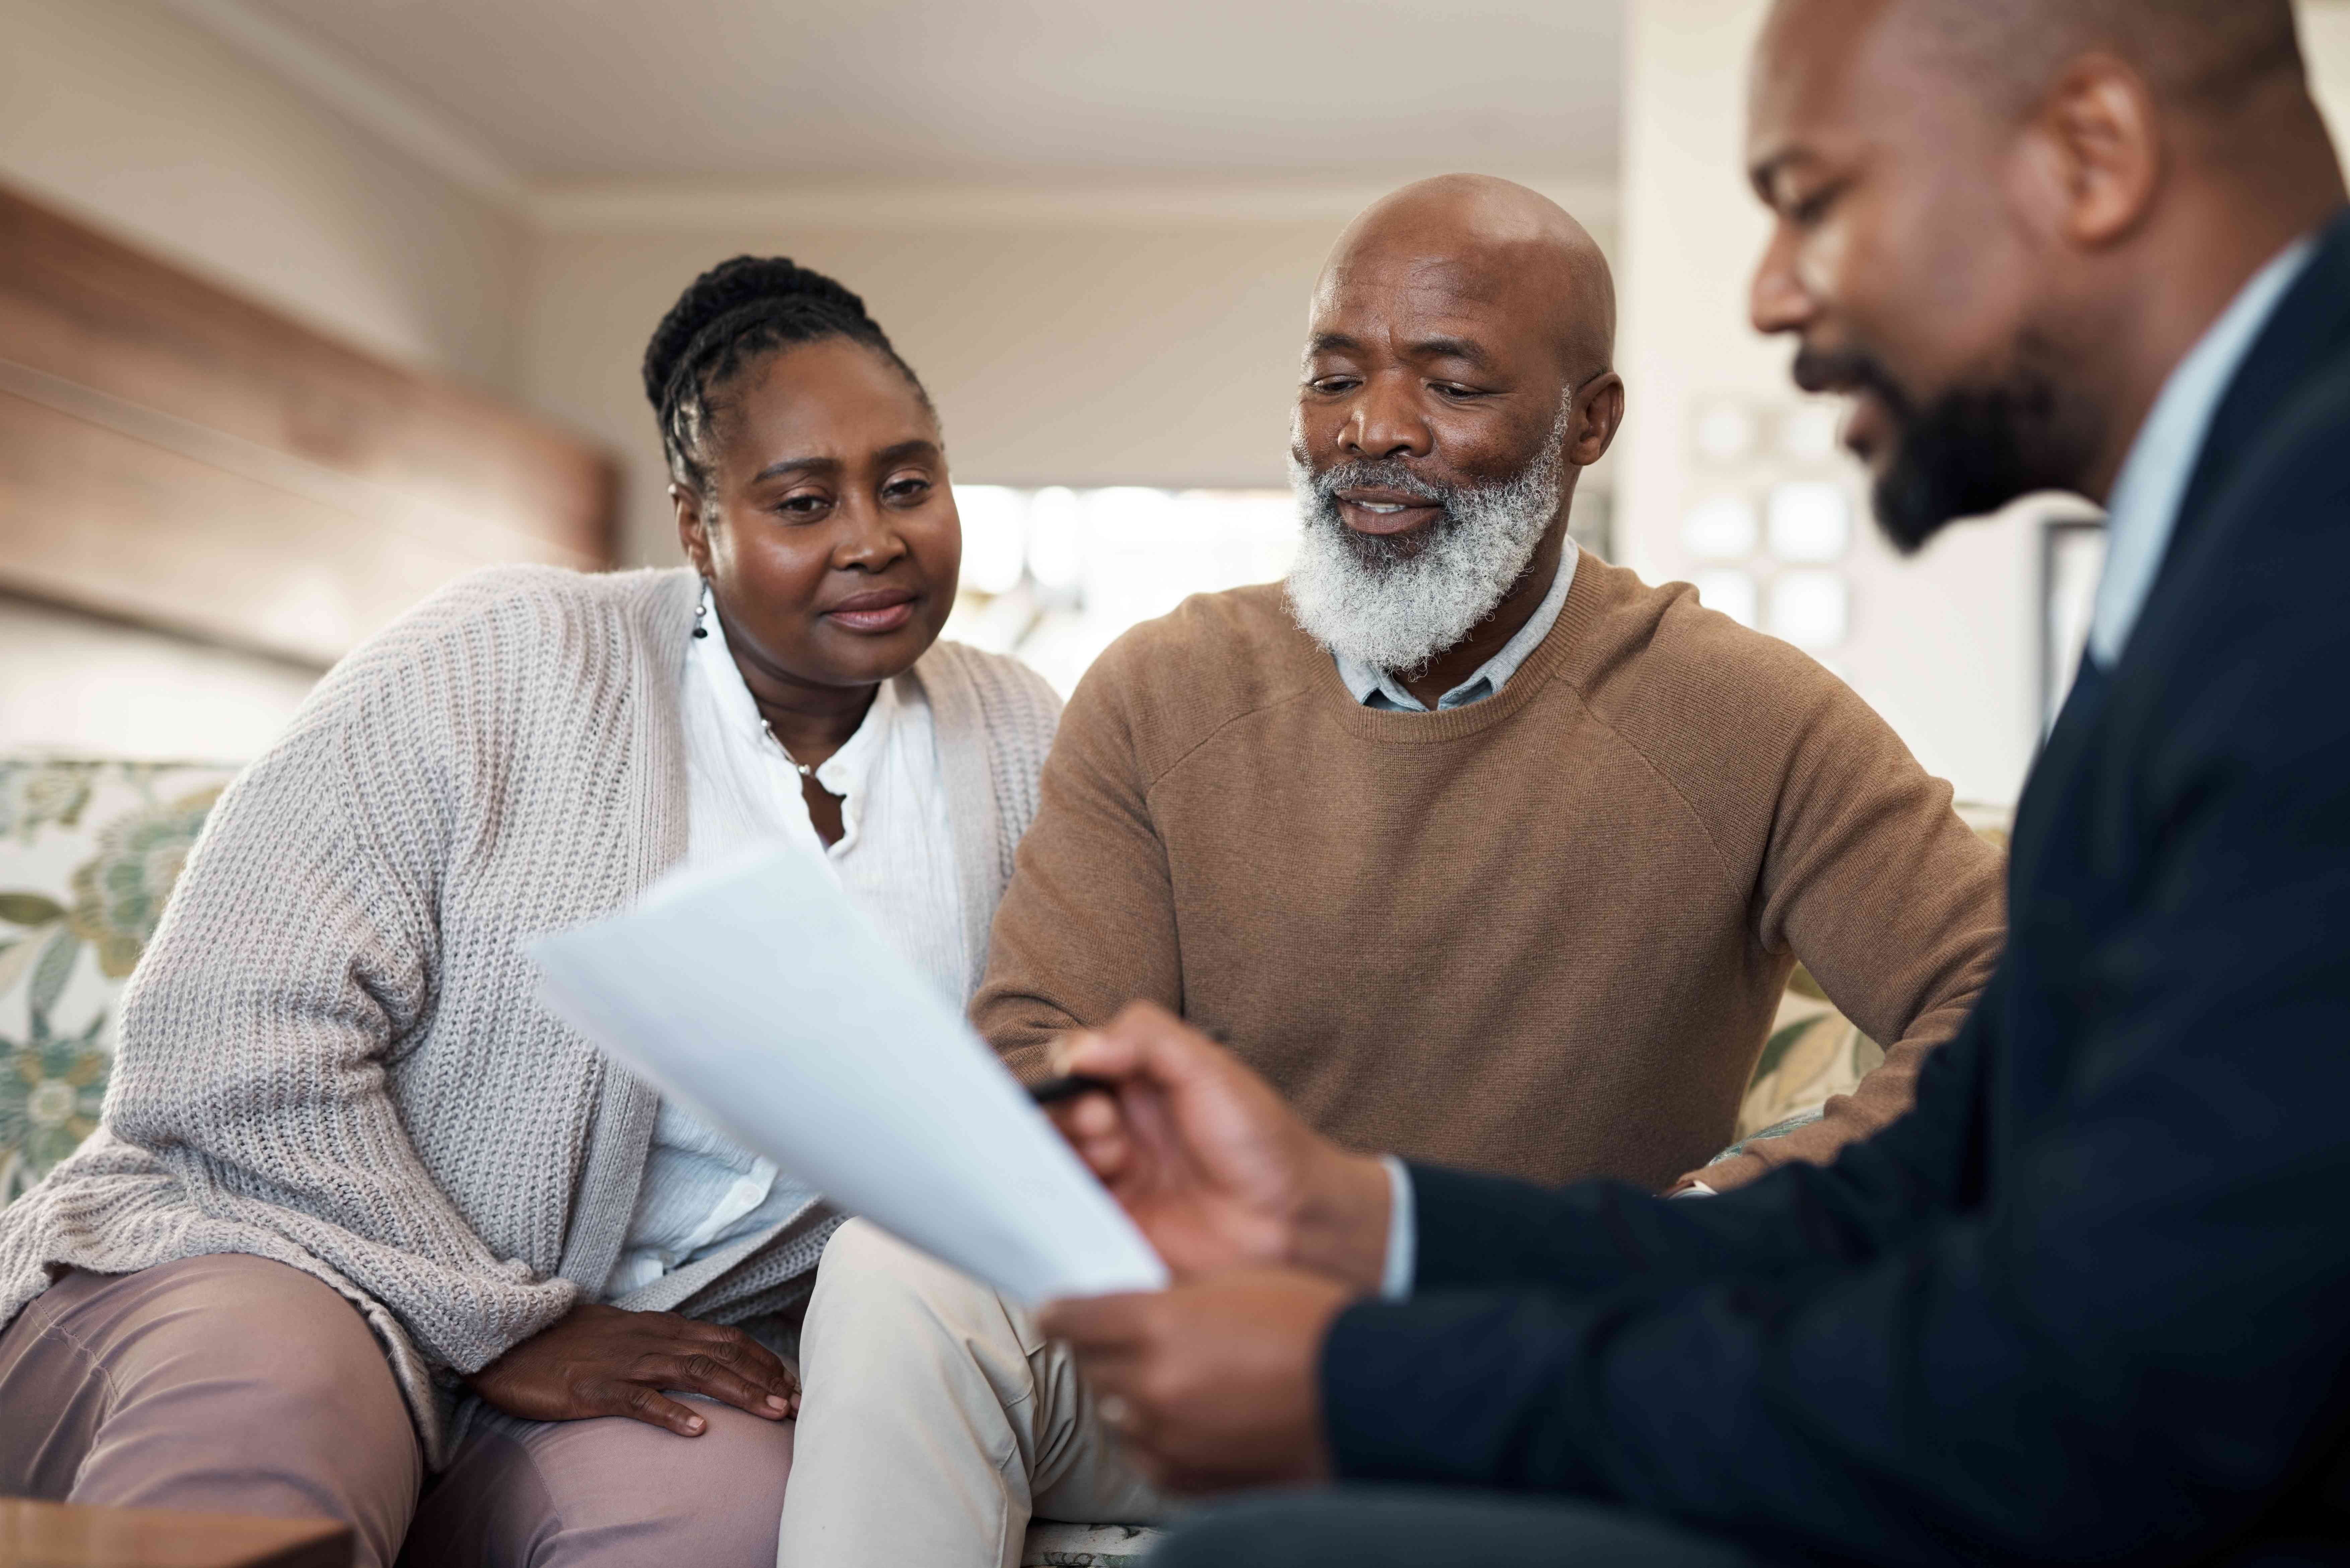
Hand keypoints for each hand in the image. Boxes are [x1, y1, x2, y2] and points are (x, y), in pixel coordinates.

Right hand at [468, 1303, 798, 1436]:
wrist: (507, 1338)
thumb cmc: (564, 1340)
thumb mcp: (621, 1335)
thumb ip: (657, 1342)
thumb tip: (692, 1354)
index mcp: (658, 1327)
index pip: (724, 1339)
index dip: (761, 1360)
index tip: (792, 1382)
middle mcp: (650, 1340)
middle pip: (720, 1355)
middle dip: (764, 1379)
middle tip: (798, 1404)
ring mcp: (623, 1363)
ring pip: (693, 1372)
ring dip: (737, 1392)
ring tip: (771, 1411)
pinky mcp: (594, 1388)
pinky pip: (639, 1401)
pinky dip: (671, 1413)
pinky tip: (697, 1430)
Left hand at [1038, 1269, 1353, 1493]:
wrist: (1364, 1393)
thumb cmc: (1310, 1327)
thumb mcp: (1235, 1280)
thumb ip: (1173, 1294)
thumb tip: (1134, 1304)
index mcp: (1159, 1325)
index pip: (1073, 1319)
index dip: (1061, 1312)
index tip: (1056, 1311)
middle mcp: (1153, 1385)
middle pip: (1087, 1365)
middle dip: (1095, 1348)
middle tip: (1113, 1338)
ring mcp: (1168, 1438)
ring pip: (1110, 1412)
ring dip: (1123, 1392)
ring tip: (1159, 1377)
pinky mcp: (1187, 1478)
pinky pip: (1141, 1456)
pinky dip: (1147, 1436)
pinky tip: (1175, 1418)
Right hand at [1045, 1002, 1392, 1288]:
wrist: (1290, 1218)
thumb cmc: (1260, 1139)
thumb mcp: (1208, 1067)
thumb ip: (1144, 1039)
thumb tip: (1076, 1049)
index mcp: (1144, 1081)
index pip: (1080, 1063)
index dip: (1073, 1069)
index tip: (1084, 1077)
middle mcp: (1126, 1125)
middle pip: (1061, 1111)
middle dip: (1073, 1114)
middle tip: (1106, 1125)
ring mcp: (1119, 1174)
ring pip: (1059, 1156)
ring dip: (1075, 1153)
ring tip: (1116, 1160)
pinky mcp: (1116, 1221)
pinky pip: (1068, 1208)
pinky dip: (1066, 1198)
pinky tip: (1095, 1192)